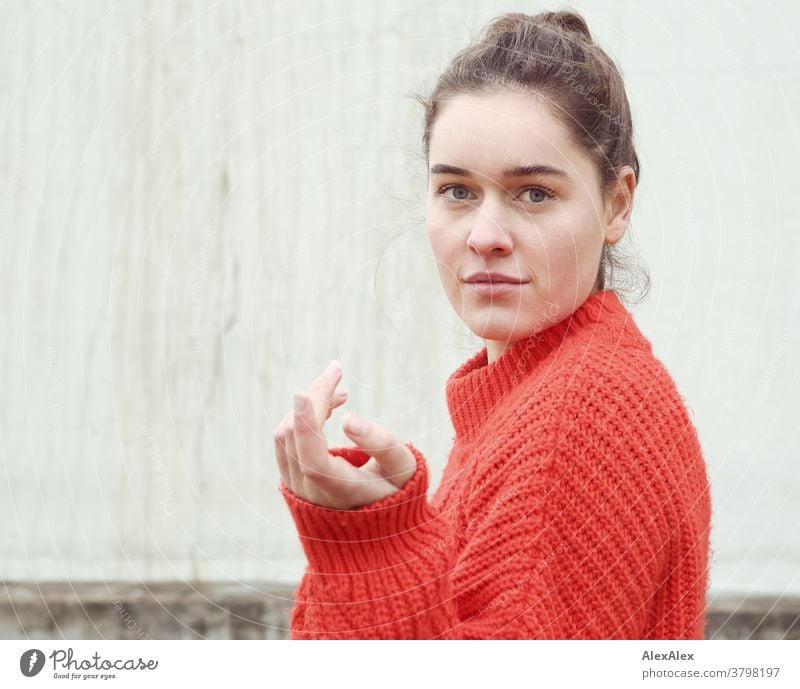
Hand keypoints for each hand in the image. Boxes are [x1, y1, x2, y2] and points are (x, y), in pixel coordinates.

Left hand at [273, 359, 416, 508]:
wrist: (377, 525)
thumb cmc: (395, 491)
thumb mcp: (403, 468)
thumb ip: (383, 444)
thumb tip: (350, 419)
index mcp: (340, 492)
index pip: (313, 459)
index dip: (306, 425)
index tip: (303, 392)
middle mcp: (310, 493)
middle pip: (295, 436)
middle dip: (315, 397)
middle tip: (338, 371)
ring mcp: (296, 487)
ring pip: (285, 436)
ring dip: (308, 406)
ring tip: (341, 394)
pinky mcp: (290, 478)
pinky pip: (285, 441)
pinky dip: (301, 418)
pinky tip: (327, 408)